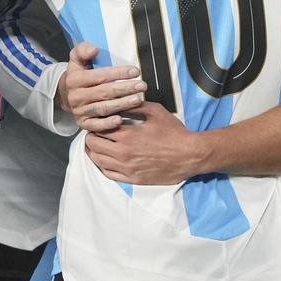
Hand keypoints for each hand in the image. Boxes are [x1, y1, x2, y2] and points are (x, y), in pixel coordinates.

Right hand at [57, 42, 145, 132]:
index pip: (100, 76)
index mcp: (75, 79)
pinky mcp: (83, 124)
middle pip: (104, 92)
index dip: (119, 73)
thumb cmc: (78, 74)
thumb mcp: (76, 59)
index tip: (135, 71)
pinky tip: (120, 120)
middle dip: (125, 88)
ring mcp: (80, 111)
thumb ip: (83, 50)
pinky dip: (108, 124)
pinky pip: (96, 126)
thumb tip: (94, 50)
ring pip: (103, 108)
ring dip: (122, 105)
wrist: (66, 95)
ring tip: (137, 99)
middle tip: (142, 86)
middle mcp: (76, 96)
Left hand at [84, 102, 206, 184]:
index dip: (96, 122)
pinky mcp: (132, 179)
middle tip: (95, 131)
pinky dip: (101, 165)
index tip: (98, 119)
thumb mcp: (155, 111)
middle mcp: (123, 153)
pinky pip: (108, 174)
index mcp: (127, 135)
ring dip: (93, 151)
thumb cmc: (174, 132)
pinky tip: (103, 159)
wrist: (189, 155)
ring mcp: (126, 168)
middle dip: (91, 136)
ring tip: (96, 144)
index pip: (100, 128)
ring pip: (98, 160)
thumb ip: (135, 105)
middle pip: (94, 145)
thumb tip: (121, 101)